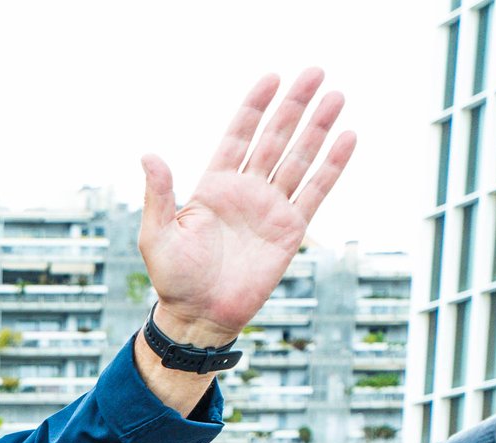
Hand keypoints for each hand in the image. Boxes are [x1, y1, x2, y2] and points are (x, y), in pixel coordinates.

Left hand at [140, 70, 354, 346]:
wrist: (199, 316)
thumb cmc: (173, 279)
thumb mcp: (157, 234)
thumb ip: (159, 194)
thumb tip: (148, 155)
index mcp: (214, 186)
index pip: (238, 136)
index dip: (254, 108)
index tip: (271, 79)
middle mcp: (246, 191)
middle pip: (274, 139)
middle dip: (293, 107)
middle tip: (314, 72)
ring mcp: (270, 208)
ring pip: (299, 159)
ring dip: (317, 128)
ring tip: (336, 96)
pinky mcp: (290, 230)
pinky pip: (315, 192)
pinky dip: (332, 166)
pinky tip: (347, 138)